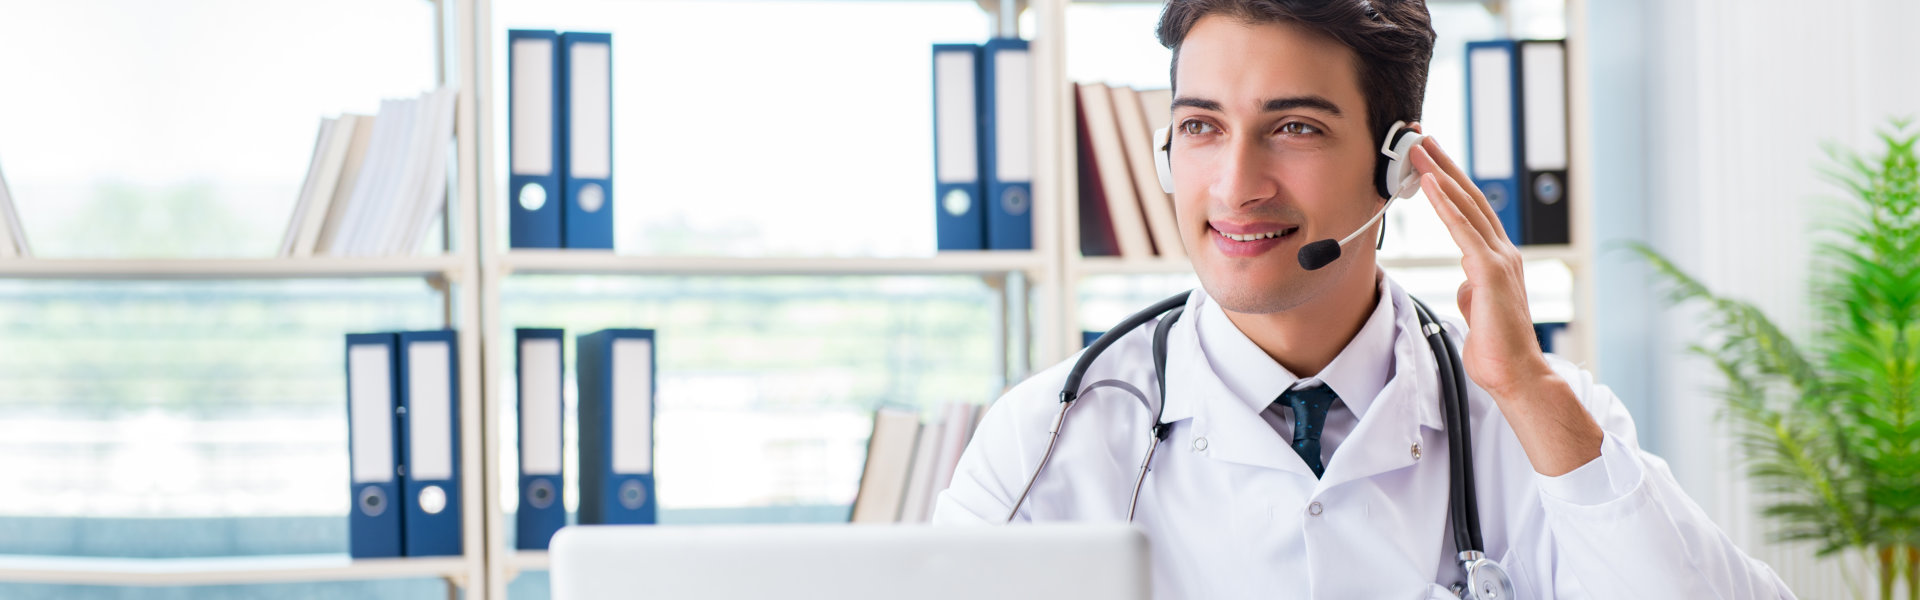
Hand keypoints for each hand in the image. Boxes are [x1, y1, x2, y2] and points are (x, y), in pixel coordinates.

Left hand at [1405, 133, 1553, 400]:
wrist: (1516, 375)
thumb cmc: (1497, 349)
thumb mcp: (1478, 310)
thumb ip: (1474, 290)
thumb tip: (1467, 282)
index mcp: (1498, 260)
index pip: (1472, 212)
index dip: (1451, 183)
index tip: (1430, 161)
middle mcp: (1503, 252)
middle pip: (1470, 197)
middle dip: (1445, 165)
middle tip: (1421, 137)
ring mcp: (1500, 260)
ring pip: (1466, 205)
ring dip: (1441, 173)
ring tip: (1419, 148)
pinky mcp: (1491, 273)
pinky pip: (1464, 230)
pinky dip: (1446, 204)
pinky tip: (1430, 183)